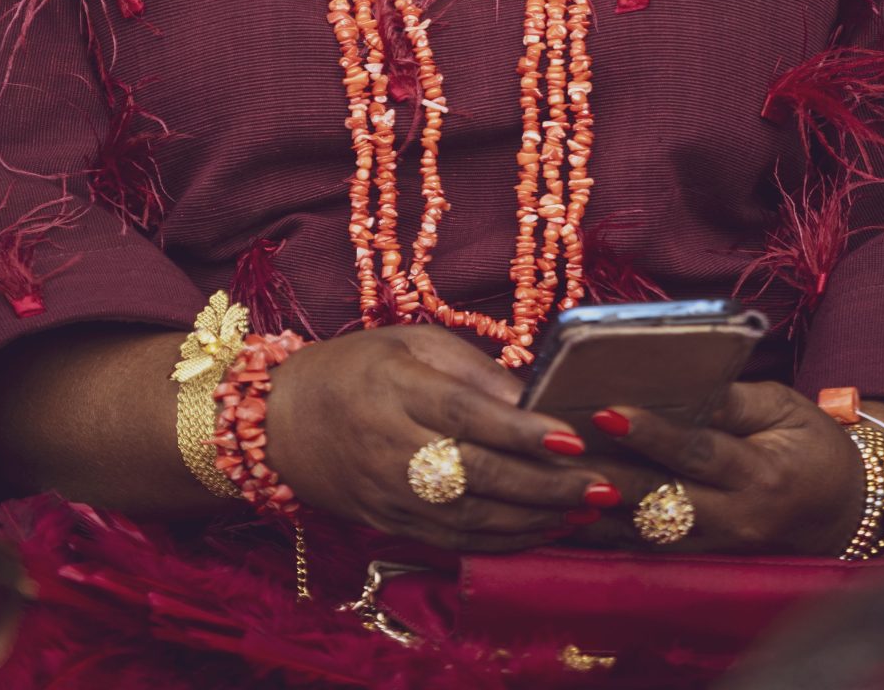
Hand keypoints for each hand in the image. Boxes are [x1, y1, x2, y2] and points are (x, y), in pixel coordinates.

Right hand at [265, 324, 627, 549]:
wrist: (283, 421)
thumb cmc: (357, 367)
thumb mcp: (411, 342)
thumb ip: (471, 369)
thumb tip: (534, 397)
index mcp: (395, 387)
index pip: (465, 413)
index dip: (520, 429)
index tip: (572, 436)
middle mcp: (390, 445)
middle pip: (475, 472)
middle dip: (543, 484)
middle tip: (600, 484)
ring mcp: (388, 492)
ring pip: (469, 517)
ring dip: (533, 520)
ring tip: (585, 510)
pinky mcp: (388, 523)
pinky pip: (453, 540)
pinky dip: (502, 540)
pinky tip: (542, 530)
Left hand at [570, 382, 865, 555]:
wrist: (842, 509)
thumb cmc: (812, 445)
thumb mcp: (782, 407)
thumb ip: (730, 399)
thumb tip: (675, 380)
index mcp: (762, 475)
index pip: (698, 452)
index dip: (652, 433)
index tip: (607, 411)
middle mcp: (737, 519)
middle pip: (662, 498)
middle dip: (608, 474)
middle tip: (560, 447)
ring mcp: (719, 546)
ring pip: (648, 531)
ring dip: (599, 508)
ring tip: (554, 477)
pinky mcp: (705, 556)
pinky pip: (650, 547)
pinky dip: (611, 530)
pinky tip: (573, 509)